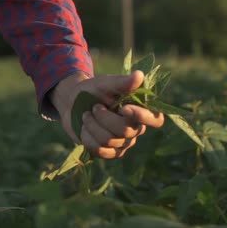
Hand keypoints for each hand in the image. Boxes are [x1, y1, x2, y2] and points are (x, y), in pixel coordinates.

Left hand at [50, 70, 164, 158]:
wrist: (71, 102)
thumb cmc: (93, 90)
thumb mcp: (105, 83)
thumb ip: (122, 82)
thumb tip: (140, 75)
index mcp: (139, 110)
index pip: (156, 120)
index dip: (142, 116)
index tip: (124, 108)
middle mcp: (135, 129)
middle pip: (125, 131)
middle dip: (104, 117)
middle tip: (95, 107)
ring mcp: (122, 143)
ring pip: (109, 141)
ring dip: (92, 125)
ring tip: (86, 115)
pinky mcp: (108, 152)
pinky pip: (100, 150)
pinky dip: (87, 138)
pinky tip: (84, 128)